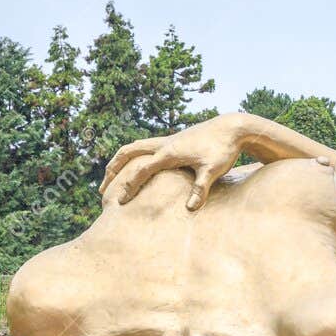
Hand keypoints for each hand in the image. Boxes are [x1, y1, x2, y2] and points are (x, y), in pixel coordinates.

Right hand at [100, 115, 246, 210]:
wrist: (232, 127)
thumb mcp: (213, 170)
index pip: (141, 170)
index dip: (128, 186)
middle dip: (113, 170)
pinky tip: (135, 169)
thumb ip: (200, 188)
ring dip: (120, 161)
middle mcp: (164, 144)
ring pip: (134, 147)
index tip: (119, 202)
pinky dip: (134, 157)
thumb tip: (190, 208)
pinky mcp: (173, 141)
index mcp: (169, 152)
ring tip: (111, 178)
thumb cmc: (223, 149)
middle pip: (128, 152)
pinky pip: (145, 147)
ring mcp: (167, 141)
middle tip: (103, 189)